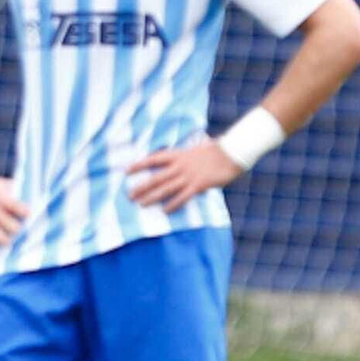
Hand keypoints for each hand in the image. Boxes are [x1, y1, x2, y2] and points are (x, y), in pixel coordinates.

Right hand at [0, 172, 28, 260]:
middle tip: (27, 239)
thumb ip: (19, 191)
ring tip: (14, 249)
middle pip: (10, 227)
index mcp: (2, 198)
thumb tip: (41, 198)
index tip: (35, 222)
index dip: (27, 216)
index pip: (18, 208)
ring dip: (7, 244)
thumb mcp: (3, 184)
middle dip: (20, 233)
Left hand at [127, 140, 242, 212]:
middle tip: (129, 195)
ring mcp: (189, 176)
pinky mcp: (199, 185)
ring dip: (152, 197)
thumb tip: (174, 163)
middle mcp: (180, 165)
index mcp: (178, 154)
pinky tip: (165, 211)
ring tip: (140, 204)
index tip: (127, 170)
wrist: (232, 153)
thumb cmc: (215, 151)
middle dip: (141, 187)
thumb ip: (182, 157)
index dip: (139, 165)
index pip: (153, 159)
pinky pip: (183, 197)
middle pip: (156, 178)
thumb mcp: (194, 149)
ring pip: (166, 188)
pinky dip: (173, 204)